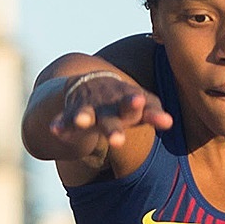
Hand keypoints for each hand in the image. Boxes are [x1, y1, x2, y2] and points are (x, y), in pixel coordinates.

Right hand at [47, 71, 172, 159]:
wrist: (90, 83)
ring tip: (80, 121)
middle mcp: (108, 104)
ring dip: (83, 117)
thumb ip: (154, 113)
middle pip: (111, 116)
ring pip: (85, 113)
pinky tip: (55, 129)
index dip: (147, 111)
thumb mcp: (140, 105)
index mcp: (128, 101)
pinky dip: (60, 123)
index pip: (140, 107)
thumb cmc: (123, 100)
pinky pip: (64, 119)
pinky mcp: (71, 111)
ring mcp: (88, 107)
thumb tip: (169, 122)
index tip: (153, 113)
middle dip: (114, 127)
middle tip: (118, 140)